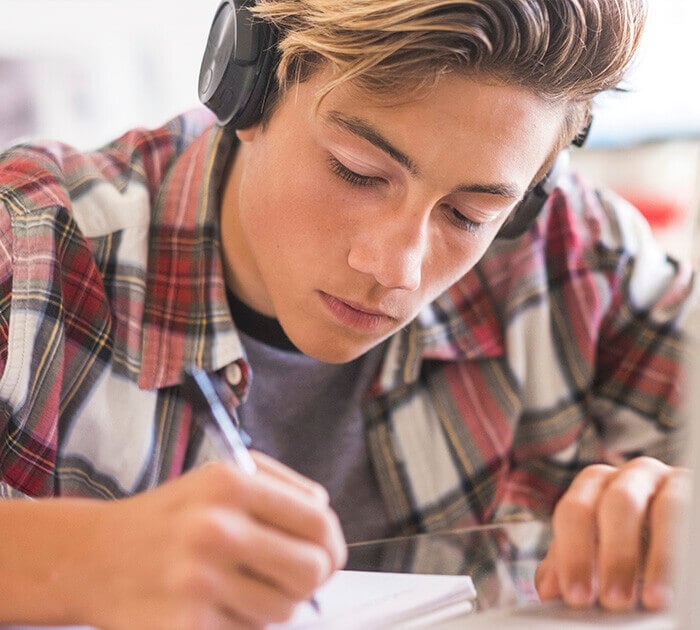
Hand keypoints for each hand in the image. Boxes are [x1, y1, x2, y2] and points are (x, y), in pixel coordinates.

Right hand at [80, 453, 346, 628]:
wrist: (94, 556)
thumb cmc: (170, 515)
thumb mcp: (219, 478)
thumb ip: (279, 487)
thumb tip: (323, 517)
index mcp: (231, 485)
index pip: (317, 522)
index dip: (332, 544)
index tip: (327, 554)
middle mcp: (216, 529)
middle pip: (312, 570)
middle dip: (312, 579)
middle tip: (293, 577)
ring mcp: (198, 582)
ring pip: (284, 610)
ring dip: (273, 603)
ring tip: (242, 586)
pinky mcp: (184, 626)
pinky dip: (242, 625)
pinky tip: (216, 605)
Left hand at [535, 456, 688, 611]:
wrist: (680, 535)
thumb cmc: (636, 542)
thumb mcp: (603, 549)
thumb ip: (573, 561)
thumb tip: (546, 588)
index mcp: (595, 483)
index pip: (573, 511)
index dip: (572, 554)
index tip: (576, 597)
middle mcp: (629, 475)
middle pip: (613, 505)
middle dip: (612, 555)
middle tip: (613, 601)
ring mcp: (666, 479)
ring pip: (661, 509)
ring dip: (657, 557)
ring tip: (653, 600)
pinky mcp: (694, 489)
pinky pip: (689, 512)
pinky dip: (682, 548)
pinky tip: (683, 578)